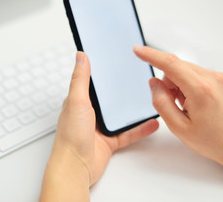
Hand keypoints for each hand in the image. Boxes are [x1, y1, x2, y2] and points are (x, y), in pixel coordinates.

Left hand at [40, 52, 158, 201]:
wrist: (76, 167)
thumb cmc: (71, 136)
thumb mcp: (77, 101)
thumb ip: (80, 78)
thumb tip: (81, 55)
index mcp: (80, 101)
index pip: (93, 81)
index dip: (104, 71)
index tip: (116, 60)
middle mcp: (90, 113)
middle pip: (109, 98)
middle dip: (122, 89)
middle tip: (138, 77)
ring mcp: (100, 127)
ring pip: (121, 115)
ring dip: (133, 108)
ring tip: (148, 97)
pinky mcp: (109, 141)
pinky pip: (128, 133)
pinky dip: (140, 129)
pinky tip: (152, 122)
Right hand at [133, 45, 222, 183]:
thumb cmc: (214, 141)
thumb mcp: (178, 127)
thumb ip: (161, 102)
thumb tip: (154, 82)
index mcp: (201, 90)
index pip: (170, 64)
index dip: (150, 55)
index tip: (137, 49)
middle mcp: (214, 79)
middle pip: (177, 67)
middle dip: (169, 82)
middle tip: (175, 104)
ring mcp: (222, 78)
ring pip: (187, 70)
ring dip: (181, 84)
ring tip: (190, 107)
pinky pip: (199, 74)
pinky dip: (192, 85)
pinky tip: (198, 103)